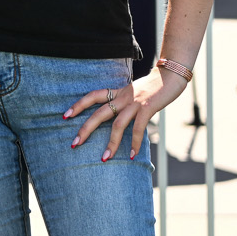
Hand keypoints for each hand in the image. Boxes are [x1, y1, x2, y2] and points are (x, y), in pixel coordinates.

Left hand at [66, 68, 186, 162]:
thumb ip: (124, 102)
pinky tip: (132, 155)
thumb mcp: (133, 92)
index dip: (79, 105)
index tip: (65, 115)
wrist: (171, 76)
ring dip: (110, 143)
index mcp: (118, 91)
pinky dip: (134, 143)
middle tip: (74, 144)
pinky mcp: (147, 108)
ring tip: (104, 158)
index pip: (93, 96)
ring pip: (117, 124)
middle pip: (99, 113)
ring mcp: (134, 102)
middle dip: (86, 129)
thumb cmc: (153, 87)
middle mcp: (122, 96)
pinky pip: (137, 128)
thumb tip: (117, 118)